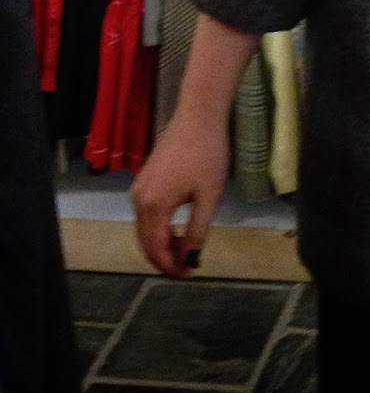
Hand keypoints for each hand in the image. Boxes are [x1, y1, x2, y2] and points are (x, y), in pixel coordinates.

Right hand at [131, 116, 229, 277]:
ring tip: (186, 253)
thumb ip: (198, 231)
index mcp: (153, 206)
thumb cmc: (207, 154)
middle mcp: (138, 200)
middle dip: (165, 259)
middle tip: (188, 269)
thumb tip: (191, 259)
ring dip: (162, 245)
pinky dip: (159, 229)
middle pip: (145, 242)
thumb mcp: (209, 196)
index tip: (190, 275)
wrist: (197, 117)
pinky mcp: (144, 181)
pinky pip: (147, 215)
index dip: (171, 267)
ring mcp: (138, 190)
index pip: (156, 249)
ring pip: (145, 229)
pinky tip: (177, 231)